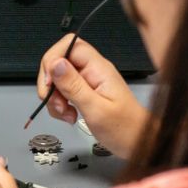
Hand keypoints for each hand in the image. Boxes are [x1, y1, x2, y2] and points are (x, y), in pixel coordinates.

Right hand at [37, 33, 149, 156]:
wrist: (137, 143)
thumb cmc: (124, 129)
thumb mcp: (96, 109)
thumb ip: (74, 86)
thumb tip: (55, 64)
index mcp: (98, 68)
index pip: (70, 45)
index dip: (53, 60)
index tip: (49, 83)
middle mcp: (92, 70)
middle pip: (59, 61)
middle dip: (50, 83)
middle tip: (56, 103)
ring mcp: (88, 81)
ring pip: (58, 78)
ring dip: (54, 97)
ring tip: (66, 113)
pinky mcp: (85, 92)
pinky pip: (63, 91)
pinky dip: (59, 104)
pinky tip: (69, 115)